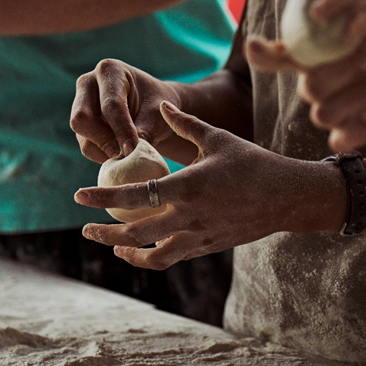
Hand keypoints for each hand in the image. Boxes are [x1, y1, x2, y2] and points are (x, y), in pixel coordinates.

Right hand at [70, 59, 183, 162]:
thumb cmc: (157, 106)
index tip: (133, 150)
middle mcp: (88, 83)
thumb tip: (127, 153)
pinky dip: (102, 154)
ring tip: (128, 156)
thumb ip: (143, 132)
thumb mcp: (156, 116)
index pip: (111, 104)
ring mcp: (80, 103)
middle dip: (103, 140)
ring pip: (82, 134)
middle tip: (125, 155)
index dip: (121, 130)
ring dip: (104, 150)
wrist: (153, 109)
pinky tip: (121, 154)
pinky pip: (86, 145)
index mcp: (110, 70)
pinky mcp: (81, 123)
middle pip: (82, 117)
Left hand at [74, 102, 340, 269]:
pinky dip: (149, 257)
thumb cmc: (252, 162)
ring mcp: (198, 236)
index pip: (135, 194)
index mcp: (188, 186)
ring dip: (124, 250)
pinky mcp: (207, 246)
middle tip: (85, 227)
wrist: (287, 197)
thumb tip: (162, 107)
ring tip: (107, 243)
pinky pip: (171, 258)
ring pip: (152, 255)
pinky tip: (136, 250)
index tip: (79, 196)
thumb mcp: (217, 138)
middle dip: (104, 232)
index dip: (104, 197)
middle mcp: (189, 216)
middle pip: (135, 232)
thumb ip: (185, 124)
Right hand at [247, 33, 365, 151]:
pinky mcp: (350, 132)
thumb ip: (357, 7)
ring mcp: (329, 111)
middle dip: (342, 68)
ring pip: (325, 114)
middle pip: (310, 87)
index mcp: (309, 56)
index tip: (255, 43)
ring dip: (358, 93)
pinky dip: (356, 130)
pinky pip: (339, 142)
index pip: (272, 58)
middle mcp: (312, 85)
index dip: (261, 55)